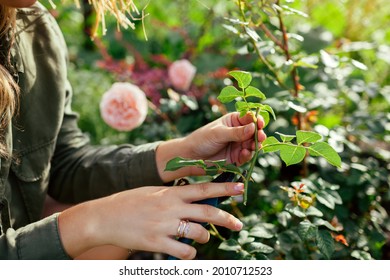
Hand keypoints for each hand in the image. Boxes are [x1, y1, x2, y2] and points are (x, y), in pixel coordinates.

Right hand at [58, 182, 243, 259]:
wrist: (105, 218)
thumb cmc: (130, 202)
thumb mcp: (154, 191)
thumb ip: (175, 194)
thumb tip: (197, 198)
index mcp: (171, 193)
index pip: (204, 188)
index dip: (225, 187)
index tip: (241, 187)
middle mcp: (171, 207)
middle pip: (207, 212)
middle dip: (227, 218)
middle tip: (239, 224)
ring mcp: (164, 225)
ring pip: (198, 233)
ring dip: (206, 237)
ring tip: (204, 238)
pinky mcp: (157, 243)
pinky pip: (184, 252)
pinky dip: (190, 254)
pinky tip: (187, 252)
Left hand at [185, 112, 266, 165]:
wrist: (191, 157)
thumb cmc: (202, 139)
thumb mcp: (218, 133)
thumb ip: (236, 132)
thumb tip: (253, 127)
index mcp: (234, 121)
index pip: (249, 118)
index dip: (256, 120)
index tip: (260, 123)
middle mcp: (239, 132)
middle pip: (254, 132)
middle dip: (259, 134)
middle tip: (261, 137)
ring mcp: (238, 145)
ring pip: (253, 145)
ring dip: (255, 145)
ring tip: (253, 147)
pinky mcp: (237, 158)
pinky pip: (247, 156)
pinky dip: (248, 155)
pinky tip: (245, 153)